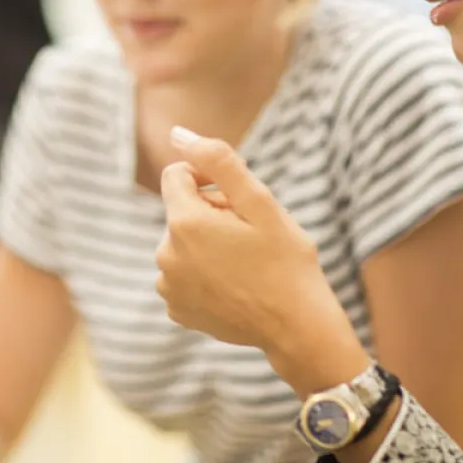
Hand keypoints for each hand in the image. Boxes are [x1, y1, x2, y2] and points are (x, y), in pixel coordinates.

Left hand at [156, 126, 327, 349]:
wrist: (298, 328)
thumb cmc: (286, 261)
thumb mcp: (260, 203)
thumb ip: (218, 161)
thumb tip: (178, 134)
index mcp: (184, 223)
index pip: (177, 175)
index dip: (207, 180)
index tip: (236, 200)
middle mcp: (165, 254)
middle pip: (181, 211)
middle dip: (210, 214)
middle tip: (249, 236)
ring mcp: (168, 285)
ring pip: (183, 243)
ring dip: (207, 244)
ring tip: (244, 262)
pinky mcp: (176, 308)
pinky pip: (183, 274)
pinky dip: (204, 273)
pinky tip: (235, 285)